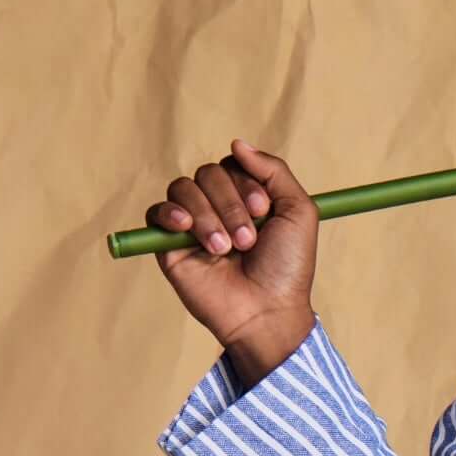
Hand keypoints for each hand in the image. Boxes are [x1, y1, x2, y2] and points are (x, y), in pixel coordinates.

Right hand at [143, 138, 318, 373]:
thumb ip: (274, 171)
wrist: (267, 313)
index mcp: (246, 197)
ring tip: (224, 249)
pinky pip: (156, 211)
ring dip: (207, 215)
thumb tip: (237, 143)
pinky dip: (170, 213)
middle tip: (247, 241)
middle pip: (208, 173)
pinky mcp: (169, 245)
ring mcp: (192, 225)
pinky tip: (185, 229)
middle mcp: (218, 207)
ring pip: (184, 188)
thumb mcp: (299, 212)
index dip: (245, 183)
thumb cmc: (287, 268)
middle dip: (229, 204)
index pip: (232, 165)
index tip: (262, 211)